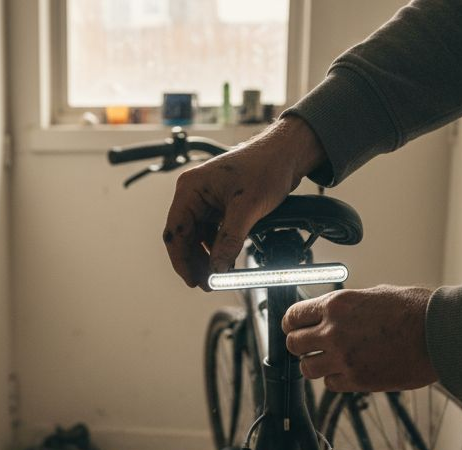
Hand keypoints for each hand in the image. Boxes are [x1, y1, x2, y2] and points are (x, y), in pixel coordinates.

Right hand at [163, 116, 325, 287]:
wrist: (286, 153)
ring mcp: (206, 199)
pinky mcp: (219, 205)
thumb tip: (217, 268)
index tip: (192, 280)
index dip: (181, 260)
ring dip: (206, 257)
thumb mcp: (247, 208)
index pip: (175, 232)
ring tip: (217, 275)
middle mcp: (193, 194)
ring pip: (197, 237)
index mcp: (190, 189)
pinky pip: (211, 232)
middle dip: (194, 262)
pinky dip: (217, 248)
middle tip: (207, 284)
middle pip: (184, 237)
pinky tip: (226, 260)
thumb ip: (229, 240)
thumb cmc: (266, 167)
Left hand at [283, 286, 437, 391]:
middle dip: (299, 345)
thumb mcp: (374, 295)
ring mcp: (343, 357)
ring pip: (307, 368)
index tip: (294, 327)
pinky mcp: (357, 380)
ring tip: (329, 361)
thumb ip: (346, 307)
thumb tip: (330, 313)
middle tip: (310, 346)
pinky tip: (348, 371)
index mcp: (337, 305)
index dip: (291, 323)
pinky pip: (329, 384)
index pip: (293, 316)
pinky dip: (335, 379)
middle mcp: (334, 331)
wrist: (439, 334)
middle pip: (294, 344)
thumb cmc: (414, 310)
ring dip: (314, 364)